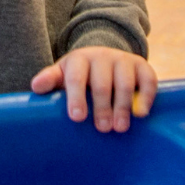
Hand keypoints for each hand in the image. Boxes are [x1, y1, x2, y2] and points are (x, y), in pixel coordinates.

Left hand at [32, 47, 156, 133]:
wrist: (103, 56)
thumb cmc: (79, 74)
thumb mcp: (62, 74)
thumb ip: (50, 80)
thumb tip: (36, 87)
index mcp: (79, 60)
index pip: (76, 78)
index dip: (76, 97)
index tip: (77, 117)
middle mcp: (102, 56)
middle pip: (102, 83)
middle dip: (102, 107)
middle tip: (102, 128)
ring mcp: (123, 60)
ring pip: (125, 83)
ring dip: (123, 106)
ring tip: (120, 127)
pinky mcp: (142, 66)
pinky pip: (148, 80)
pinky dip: (146, 97)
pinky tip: (141, 114)